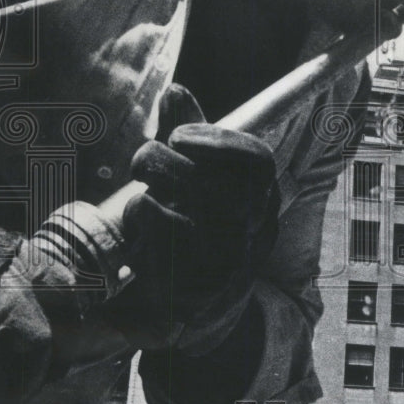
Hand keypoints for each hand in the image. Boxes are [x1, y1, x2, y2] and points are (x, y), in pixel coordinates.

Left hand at [114, 84, 279, 348]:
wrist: (195, 312)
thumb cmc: (198, 229)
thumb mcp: (202, 182)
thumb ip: (192, 136)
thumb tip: (176, 91)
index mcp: (262, 198)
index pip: (256, 161)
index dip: (217, 140)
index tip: (179, 135)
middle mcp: (252, 226)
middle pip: (209, 175)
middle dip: (165, 158)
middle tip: (145, 161)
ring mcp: (225, 256)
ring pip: (183, 197)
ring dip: (151, 183)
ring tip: (141, 189)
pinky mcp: (195, 279)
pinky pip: (160, 226)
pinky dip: (143, 215)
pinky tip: (141, 223)